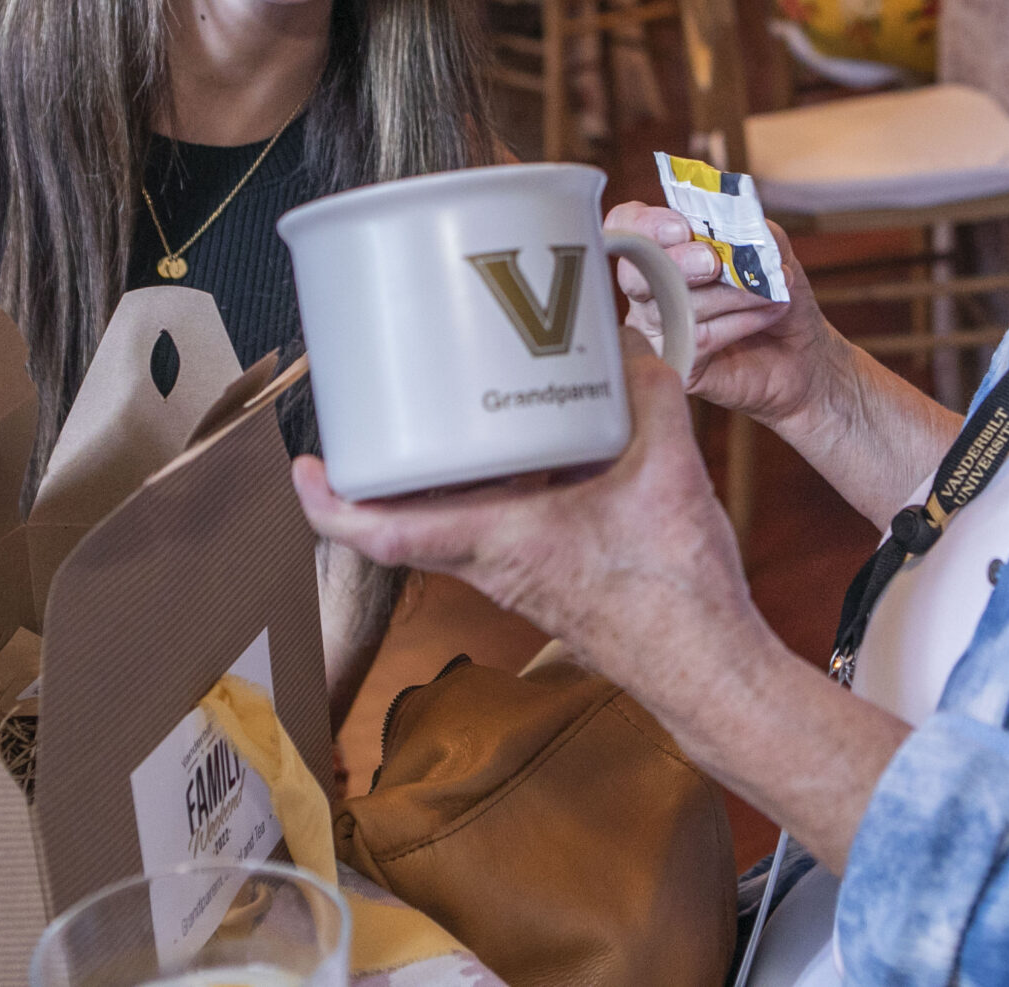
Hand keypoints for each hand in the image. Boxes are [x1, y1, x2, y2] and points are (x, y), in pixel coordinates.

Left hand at [291, 331, 763, 696]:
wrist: (705, 666)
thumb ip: (649, 397)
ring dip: (439, 476)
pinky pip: (497, 524)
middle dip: (382, 470)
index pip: (387, 534)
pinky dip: (495, 485)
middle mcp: (496, 563)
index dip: (331, 505)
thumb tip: (627, 342)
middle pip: (408, 519)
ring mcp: (518, 573)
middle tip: (370, 410)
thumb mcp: (670, 472)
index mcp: (504, 542)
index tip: (303, 467)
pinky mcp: (547, 573)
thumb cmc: (674, 596)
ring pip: (454, 521)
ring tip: (441, 412)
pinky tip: (529, 446)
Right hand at [604, 200, 852, 434]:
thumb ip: (749, 228)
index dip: (646, 225)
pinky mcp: (676, 362)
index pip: (626, 226)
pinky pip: (697, 337)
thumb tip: (730, 221)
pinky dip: (740, 321)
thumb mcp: (771, 250)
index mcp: (665, 247)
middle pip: (635, 272)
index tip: (682, 228)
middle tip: (713, 262)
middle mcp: (651, 287)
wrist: (802, 353)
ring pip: (674, 305)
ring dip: (730, 293)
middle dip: (677, 262)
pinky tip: (768, 314)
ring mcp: (658, 329)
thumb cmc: (777, 296)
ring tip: (771, 292)